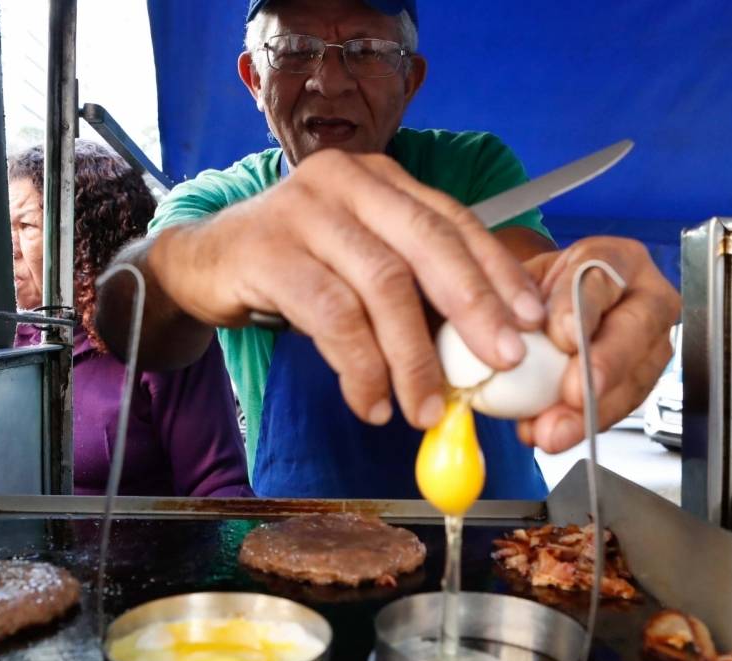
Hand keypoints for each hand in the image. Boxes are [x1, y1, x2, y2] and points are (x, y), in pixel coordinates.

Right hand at [149, 149, 547, 428]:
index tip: (530, 321)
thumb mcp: (357, 263)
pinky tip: (371, 401)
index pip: (452, 220)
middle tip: (500, 363)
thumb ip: (412, 289)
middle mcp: (345, 182)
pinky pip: (330, 314)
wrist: (201, 263)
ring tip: (425, 409)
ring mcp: (302, 210)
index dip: (496, 272)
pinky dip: (358, 366)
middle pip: (425, 243)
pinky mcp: (265, 250)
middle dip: (472, 307)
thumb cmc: (293, 267)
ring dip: (411, 356)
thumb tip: (484, 349)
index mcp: (379, 180)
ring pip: (380, 284)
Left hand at [515, 237, 679, 452]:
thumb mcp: (519, 283)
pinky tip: (558, 433)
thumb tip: (493, 335)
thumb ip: (511, 302)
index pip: (602, 276)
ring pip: (636, 375)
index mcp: (614, 259)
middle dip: (603, 365)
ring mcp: (652, 341)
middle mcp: (644, 296)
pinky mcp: (643, 380)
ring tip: (556, 429)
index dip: (581, 309)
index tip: (562, 338)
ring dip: (594, 409)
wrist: (549, 314)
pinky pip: (623, 406)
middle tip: (574, 394)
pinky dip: (587, 424)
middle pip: (635, 328)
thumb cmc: (539, 293)